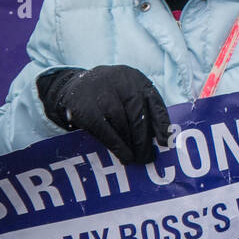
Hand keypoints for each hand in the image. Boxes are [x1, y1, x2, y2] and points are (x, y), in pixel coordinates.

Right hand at [37, 65, 170, 163]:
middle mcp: (121, 82)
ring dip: (130, 144)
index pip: (154, 102)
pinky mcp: (85, 108)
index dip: (161, 124)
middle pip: (138, 115)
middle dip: (144, 140)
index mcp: (137, 79)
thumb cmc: (111, 96)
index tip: (165, 143)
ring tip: (136, 158)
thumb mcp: (128, 94)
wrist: (73, 86)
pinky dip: (116, 145)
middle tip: (148, 158)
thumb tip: (162, 139)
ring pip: (122, 124)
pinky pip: (105, 130)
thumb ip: (143, 109)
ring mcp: (101, 93)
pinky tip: (124, 156)